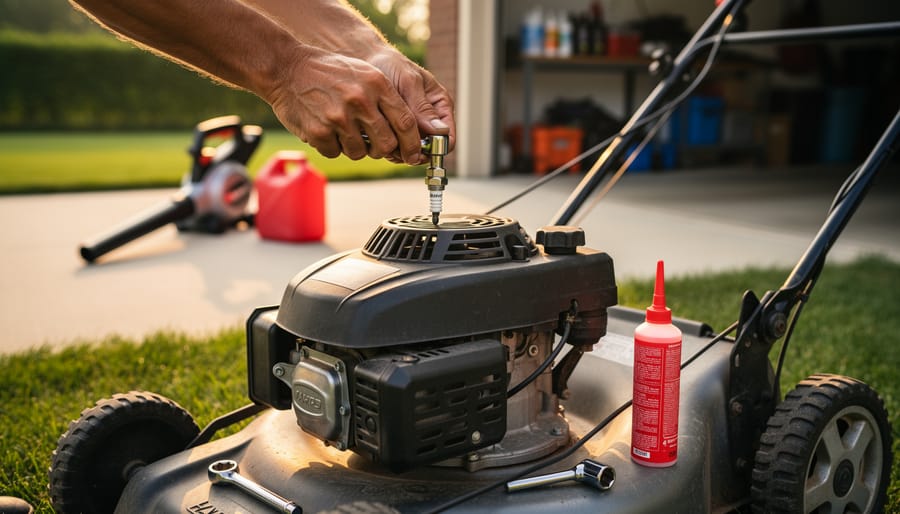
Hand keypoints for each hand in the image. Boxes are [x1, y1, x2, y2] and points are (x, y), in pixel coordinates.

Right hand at [266, 46, 425, 163]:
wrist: (286, 68)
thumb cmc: (329, 72)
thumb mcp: (364, 74)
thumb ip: (387, 99)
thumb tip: (410, 133)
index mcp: (377, 84)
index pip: (406, 123)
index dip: (413, 144)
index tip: (415, 155)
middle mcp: (360, 101)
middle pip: (386, 144)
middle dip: (383, 150)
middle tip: (375, 145)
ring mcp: (339, 118)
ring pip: (361, 152)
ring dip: (355, 147)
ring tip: (343, 129)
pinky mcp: (319, 132)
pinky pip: (336, 153)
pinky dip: (332, 146)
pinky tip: (325, 128)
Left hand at [368, 50, 455, 162]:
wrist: (367, 61)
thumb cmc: (391, 66)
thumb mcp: (409, 82)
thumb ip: (422, 107)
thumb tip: (440, 131)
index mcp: (441, 107)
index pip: (448, 139)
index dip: (435, 149)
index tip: (416, 148)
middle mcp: (429, 121)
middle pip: (429, 151)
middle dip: (412, 150)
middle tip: (393, 144)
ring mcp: (413, 128)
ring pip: (411, 153)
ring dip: (397, 151)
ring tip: (381, 135)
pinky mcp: (396, 132)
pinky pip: (396, 150)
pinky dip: (386, 147)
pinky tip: (375, 135)